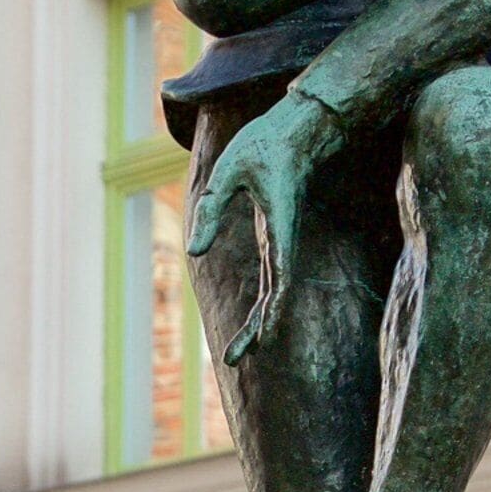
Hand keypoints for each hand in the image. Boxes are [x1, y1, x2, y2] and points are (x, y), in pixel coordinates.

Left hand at [184, 93, 344, 363]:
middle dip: (256, 331)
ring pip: (273, 292)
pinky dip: (263, 303)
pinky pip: (272, 278)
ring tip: (238, 354)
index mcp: (279, 230)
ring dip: (259, 323)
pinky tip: (254, 320)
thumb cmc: (263, 145)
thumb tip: (193, 252)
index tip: (260, 341)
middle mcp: (285, 242)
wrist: (297, 130)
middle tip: (233, 361)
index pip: (279, 281)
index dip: (270, 313)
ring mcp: (282, 242)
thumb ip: (211, 210)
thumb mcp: (227, 172)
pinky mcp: (277, 237)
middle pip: (275, 297)